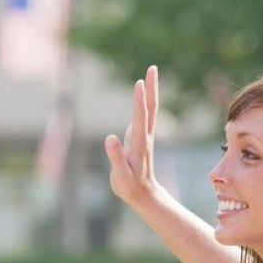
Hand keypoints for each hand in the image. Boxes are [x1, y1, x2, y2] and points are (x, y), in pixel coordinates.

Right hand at [104, 65, 159, 209]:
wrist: (143, 194)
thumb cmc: (130, 187)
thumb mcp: (120, 177)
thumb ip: (115, 158)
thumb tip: (109, 137)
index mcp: (139, 145)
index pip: (140, 119)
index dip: (139, 101)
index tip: (139, 83)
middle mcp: (144, 137)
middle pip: (149, 109)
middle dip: (151, 88)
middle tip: (153, 68)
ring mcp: (143, 136)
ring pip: (148, 110)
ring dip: (150, 91)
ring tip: (150, 73)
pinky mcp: (140, 137)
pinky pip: (144, 115)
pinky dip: (144, 101)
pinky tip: (143, 93)